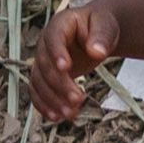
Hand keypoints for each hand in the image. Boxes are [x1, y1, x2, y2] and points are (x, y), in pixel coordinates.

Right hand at [28, 0, 121, 120]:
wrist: (95, 34)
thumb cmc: (100, 26)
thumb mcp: (106, 25)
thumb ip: (102, 36)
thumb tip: (96, 52)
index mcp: (60, 24)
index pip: (53, 38)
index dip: (56, 53)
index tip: (66, 68)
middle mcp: (45, 43)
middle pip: (45, 65)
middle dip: (60, 85)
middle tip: (79, 99)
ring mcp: (43, 60)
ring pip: (38, 82)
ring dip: (52, 100)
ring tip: (71, 114)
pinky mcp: (44, 76)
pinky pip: (37, 92)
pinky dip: (44, 106)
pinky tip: (57, 117)